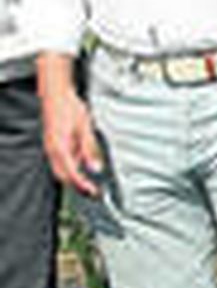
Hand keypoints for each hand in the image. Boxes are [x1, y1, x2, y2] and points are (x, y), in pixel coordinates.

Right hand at [38, 56, 102, 195]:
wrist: (56, 94)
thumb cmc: (70, 108)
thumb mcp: (85, 128)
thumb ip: (90, 149)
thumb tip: (96, 169)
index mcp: (60, 147)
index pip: (71, 173)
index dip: (82, 185)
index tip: (93, 192)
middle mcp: (52, 150)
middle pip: (62, 176)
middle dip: (77, 185)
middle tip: (94, 190)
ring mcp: (50, 147)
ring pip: (61, 169)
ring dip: (75, 175)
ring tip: (91, 176)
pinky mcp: (52, 144)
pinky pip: (61, 160)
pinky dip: (72, 164)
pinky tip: (83, 160)